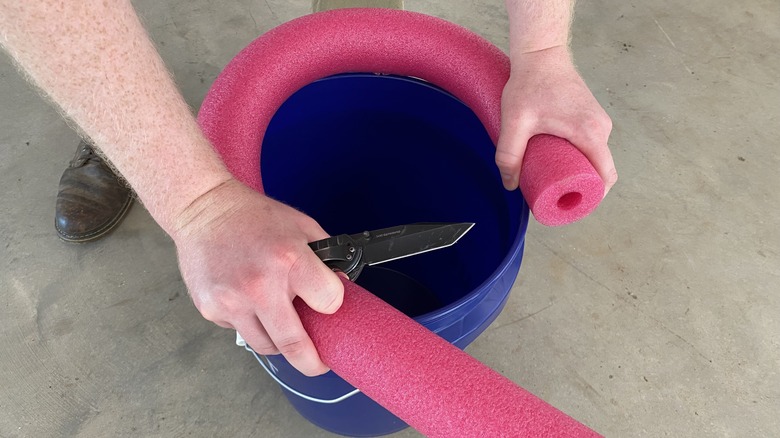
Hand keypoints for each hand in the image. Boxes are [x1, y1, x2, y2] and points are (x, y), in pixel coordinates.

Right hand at [171, 179, 343, 375]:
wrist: (203, 210)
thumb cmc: (253, 216)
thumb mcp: (301, 226)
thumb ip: (325, 256)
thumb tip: (340, 288)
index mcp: (289, 260)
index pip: (328, 302)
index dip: (333, 306)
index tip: (330, 307)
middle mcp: (259, 285)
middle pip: (294, 345)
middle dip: (312, 362)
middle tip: (319, 364)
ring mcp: (232, 301)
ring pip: (266, 346)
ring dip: (279, 343)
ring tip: (281, 324)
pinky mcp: (211, 309)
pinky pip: (240, 331)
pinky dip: (250, 324)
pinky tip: (249, 302)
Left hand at [496, 46, 616, 194]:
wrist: (540, 53)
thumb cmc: (530, 84)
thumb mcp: (515, 122)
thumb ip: (509, 154)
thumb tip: (510, 184)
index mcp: (590, 133)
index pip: (606, 175)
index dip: (594, 196)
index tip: (574, 205)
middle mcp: (601, 127)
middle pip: (600, 168)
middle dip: (582, 186)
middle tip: (556, 194)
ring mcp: (599, 120)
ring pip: (595, 156)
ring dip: (579, 170)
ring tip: (554, 179)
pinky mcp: (591, 115)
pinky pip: (591, 144)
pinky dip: (579, 156)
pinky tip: (559, 161)